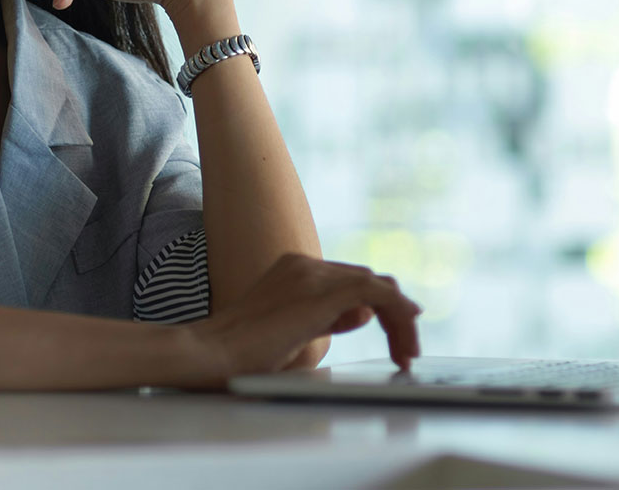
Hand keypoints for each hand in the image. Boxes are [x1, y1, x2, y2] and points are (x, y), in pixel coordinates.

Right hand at [180, 253, 422, 388]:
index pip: (350, 281)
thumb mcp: (294, 334)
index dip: (379, 305)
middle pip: (368, 280)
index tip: (396, 334)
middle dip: (395, 314)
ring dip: (401, 320)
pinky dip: (399, 317)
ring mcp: (312, 274)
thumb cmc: (240, 354)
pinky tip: (405, 342)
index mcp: (293, 270)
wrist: (210, 353)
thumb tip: (363, 312)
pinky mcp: (323, 292)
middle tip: (407, 349)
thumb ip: (329, 318)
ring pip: (378, 286)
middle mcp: (304, 265)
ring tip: (408, 353)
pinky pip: (379, 294)